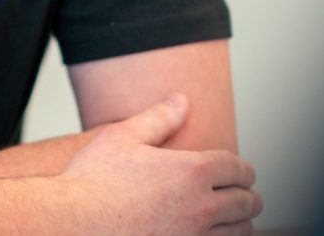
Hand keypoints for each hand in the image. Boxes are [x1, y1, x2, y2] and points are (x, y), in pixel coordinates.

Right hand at [58, 93, 260, 234]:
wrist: (74, 222)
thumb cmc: (92, 180)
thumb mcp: (123, 137)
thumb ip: (158, 118)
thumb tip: (180, 101)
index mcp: (192, 171)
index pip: (237, 168)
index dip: (244, 169)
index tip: (244, 172)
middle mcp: (201, 205)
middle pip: (245, 202)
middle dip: (249, 196)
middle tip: (248, 196)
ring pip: (239, 232)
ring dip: (242, 223)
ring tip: (237, 220)